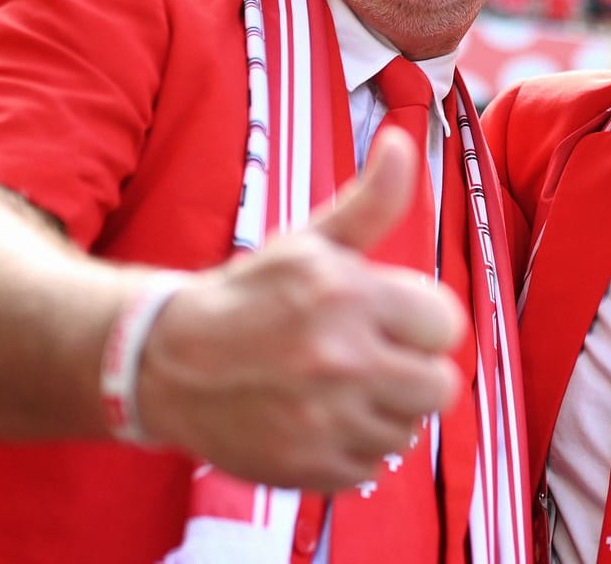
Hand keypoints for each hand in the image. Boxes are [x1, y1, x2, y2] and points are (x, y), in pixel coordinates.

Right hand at [137, 133, 465, 489]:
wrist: (165, 363)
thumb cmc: (251, 296)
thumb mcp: (309, 242)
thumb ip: (370, 202)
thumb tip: (402, 142)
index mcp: (346, 294)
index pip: (445, 324)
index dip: (423, 323)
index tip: (392, 321)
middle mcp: (340, 359)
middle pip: (440, 385)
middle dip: (414, 371)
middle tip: (375, 359)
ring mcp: (326, 419)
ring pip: (410, 429)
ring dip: (386, 412)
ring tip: (342, 389)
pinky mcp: (311, 467)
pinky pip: (374, 465)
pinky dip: (356, 448)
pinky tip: (322, 420)